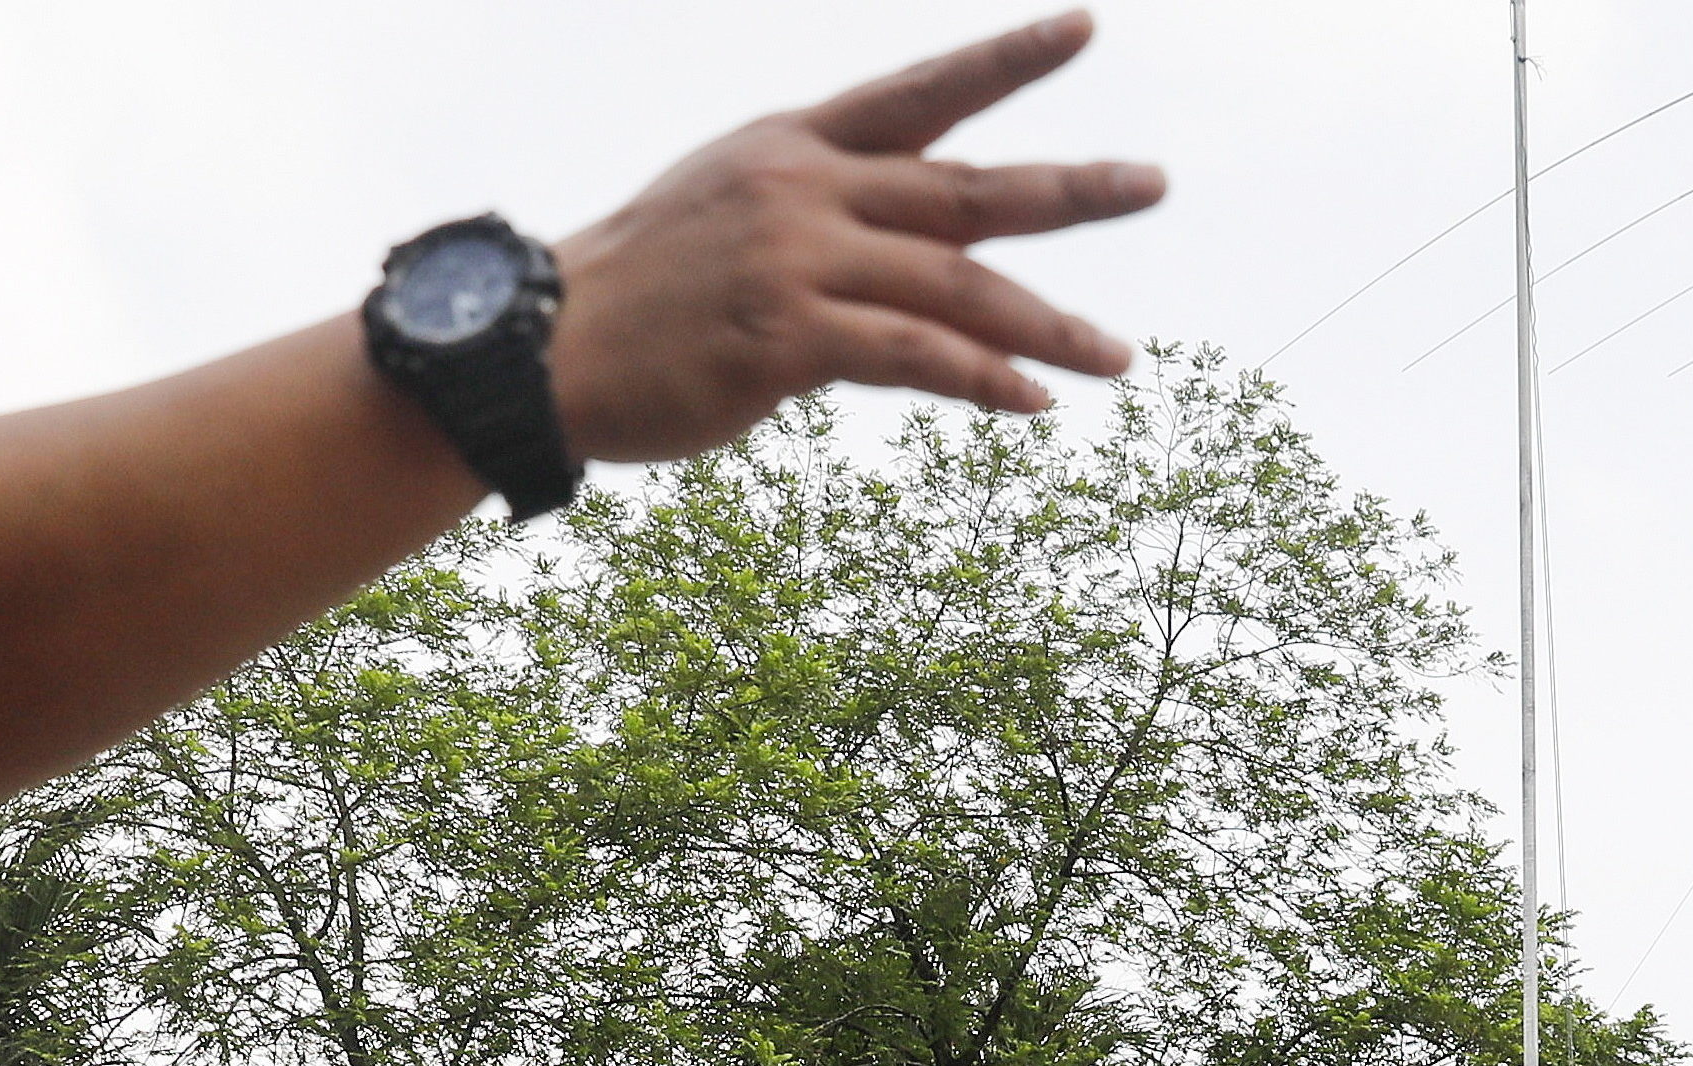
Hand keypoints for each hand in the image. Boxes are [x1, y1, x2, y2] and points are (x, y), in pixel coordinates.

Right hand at [548, 14, 1164, 461]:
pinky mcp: (788, 339)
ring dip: (1048, 326)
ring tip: (1117, 358)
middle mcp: (805, 188)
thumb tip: (922, 256)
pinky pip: (915, 359)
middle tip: (1153, 182)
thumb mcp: (732, 212)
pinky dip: (983, 382)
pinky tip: (1033, 401)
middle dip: (1071, 188)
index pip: (921, 90)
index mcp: (794, 144)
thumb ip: (830, 218)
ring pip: (958, 288)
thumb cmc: (641, 291)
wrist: (539, 345)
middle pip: (968, 187)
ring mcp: (798, 260)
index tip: (1083, 28)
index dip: (1006, 59)